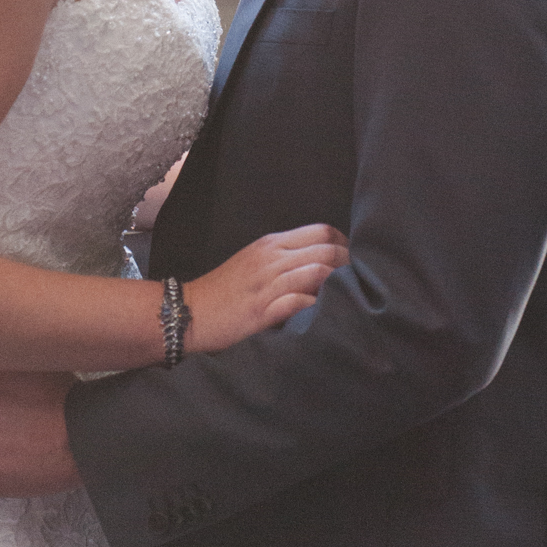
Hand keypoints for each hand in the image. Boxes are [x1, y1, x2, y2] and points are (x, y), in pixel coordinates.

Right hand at [185, 223, 348, 353]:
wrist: (186, 312)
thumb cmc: (223, 292)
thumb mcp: (253, 263)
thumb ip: (284, 258)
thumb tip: (321, 263)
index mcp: (270, 244)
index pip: (321, 230)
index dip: (344, 245)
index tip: (352, 263)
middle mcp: (271, 258)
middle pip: (326, 248)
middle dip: (350, 265)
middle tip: (360, 285)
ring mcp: (266, 284)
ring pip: (318, 271)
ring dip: (340, 286)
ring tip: (349, 301)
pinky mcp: (260, 311)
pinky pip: (299, 301)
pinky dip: (317, 307)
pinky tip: (324, 316)